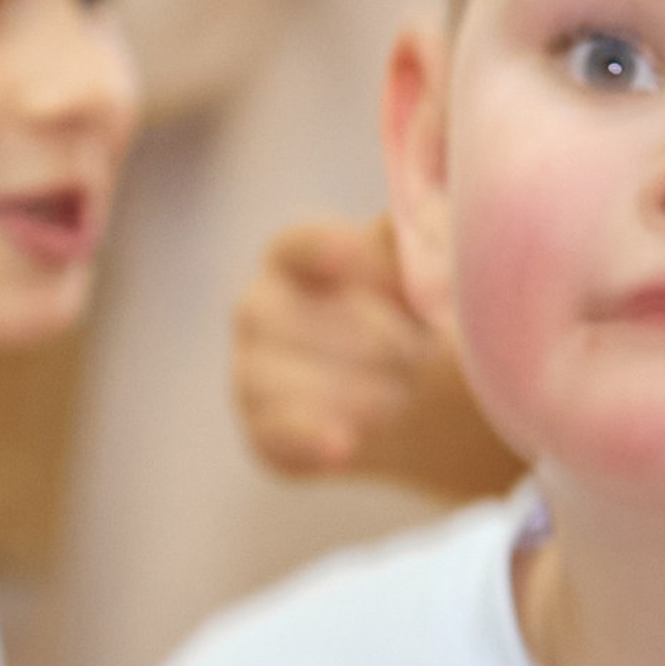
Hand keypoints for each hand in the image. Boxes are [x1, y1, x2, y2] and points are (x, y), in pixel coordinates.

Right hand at [232, 214, 520, 499]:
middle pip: (291, 320)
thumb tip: (401, 221)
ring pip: (287, 380)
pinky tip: (345, 444)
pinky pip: (280, 432)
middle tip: (416, 354)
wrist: (400, 396)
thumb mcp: (410, 277)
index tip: (356, 252)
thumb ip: (406, 247)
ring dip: (357, 390)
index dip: (323, 249)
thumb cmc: (403, 319)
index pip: (294, 247)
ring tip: (402, 396)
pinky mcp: (260, 431)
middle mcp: (256, 311)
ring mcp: (248, 374)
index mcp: (289, 260)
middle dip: (365, 339)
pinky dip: (313, 437)